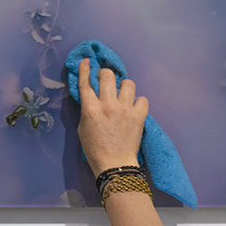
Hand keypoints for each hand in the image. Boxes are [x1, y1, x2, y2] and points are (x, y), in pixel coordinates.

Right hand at [77, 57, 148, 174]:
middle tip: (106, 81)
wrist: (114, 165)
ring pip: (128, 83)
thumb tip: (91, 97)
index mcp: (90, 109)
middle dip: (106, 75)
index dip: (85, 69)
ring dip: (124, 87)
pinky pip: (143, 98)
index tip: (86, 61)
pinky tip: (134, 109)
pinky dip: (139, 102)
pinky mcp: (139, 116)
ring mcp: (125, 110)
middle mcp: (108, 105)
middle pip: (108, 76)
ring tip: (123, 96)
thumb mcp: (83, 128)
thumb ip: (87, 110)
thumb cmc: (95, 150)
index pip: (85, 83)